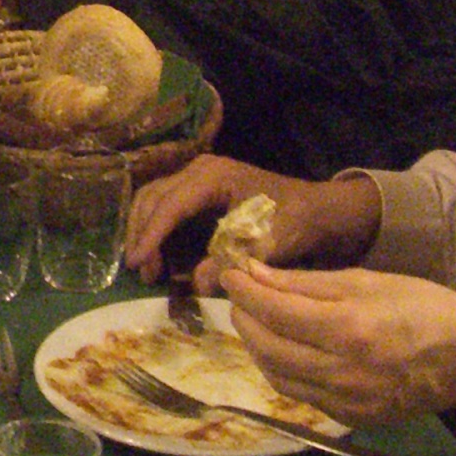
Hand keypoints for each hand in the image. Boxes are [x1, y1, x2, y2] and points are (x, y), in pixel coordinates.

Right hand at [123, 156, 379, 281]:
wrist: (318, 212)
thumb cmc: (295, 221)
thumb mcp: (267, 243)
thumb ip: (231, 262)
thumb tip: (196, 285)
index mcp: (213, 176)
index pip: (170, 204)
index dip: (151, 234)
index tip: (137, 263)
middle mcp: (199, 170)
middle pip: (153, 196)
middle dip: (142, 234)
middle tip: (141, 271)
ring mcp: (198, 177)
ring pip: (154, 199)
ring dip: (145, 231)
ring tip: (147, 268)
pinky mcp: (200, 190)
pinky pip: (166, 205)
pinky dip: (156, 228)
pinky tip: (158, 254)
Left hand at [219, 261, 455, 425]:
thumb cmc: (423, 306)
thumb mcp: (367, 281)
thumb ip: (306, 284)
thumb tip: (256, 274)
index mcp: (349, 329)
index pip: (275, 310)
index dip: (245, 291)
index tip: (230, 274)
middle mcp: (342, 371)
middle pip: (268, 347)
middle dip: (244, 319)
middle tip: (240, 297)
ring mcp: (347, 401)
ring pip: (277, 377)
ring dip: (256, 347)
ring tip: (254, 322)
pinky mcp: (353, 418)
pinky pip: (300, 395)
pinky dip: (281, 371)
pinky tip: (281, 350)